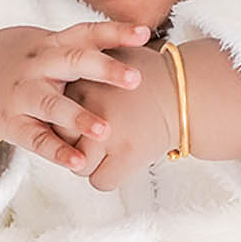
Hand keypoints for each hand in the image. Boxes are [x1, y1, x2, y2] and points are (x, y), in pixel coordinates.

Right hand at [0, 22, 152, 176]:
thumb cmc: (22, 63)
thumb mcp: (46, 47)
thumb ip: (81, 47)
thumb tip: (137, 41)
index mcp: (51, 45)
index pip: (85, 33)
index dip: (114, 32)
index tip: (144, 33)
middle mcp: (38, 65)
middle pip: (72, 62)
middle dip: (103, 69)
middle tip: (135, 79)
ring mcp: (22, 94)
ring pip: (52, 104)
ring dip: (78, 117)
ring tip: (105, 130)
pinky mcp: (10, 123)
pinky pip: (36, 139)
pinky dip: (57, 151)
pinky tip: (78, 162)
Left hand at [66, 45, 180, 190]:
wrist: (186, 91)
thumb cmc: (151, 77)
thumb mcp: (112, 60)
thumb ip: (85, 73)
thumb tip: (62, 86)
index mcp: (83, 83)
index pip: (55, 114)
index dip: (68, 121)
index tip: (80, 123)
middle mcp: (91, 107)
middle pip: (61, 140)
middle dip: (74, 144)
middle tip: (96, 140)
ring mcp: (109, 132)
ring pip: (79, 166)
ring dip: (92, 164)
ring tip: (110, 153)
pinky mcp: (127, 154)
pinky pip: (100, 181)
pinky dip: (109, 177)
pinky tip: (122, 163)